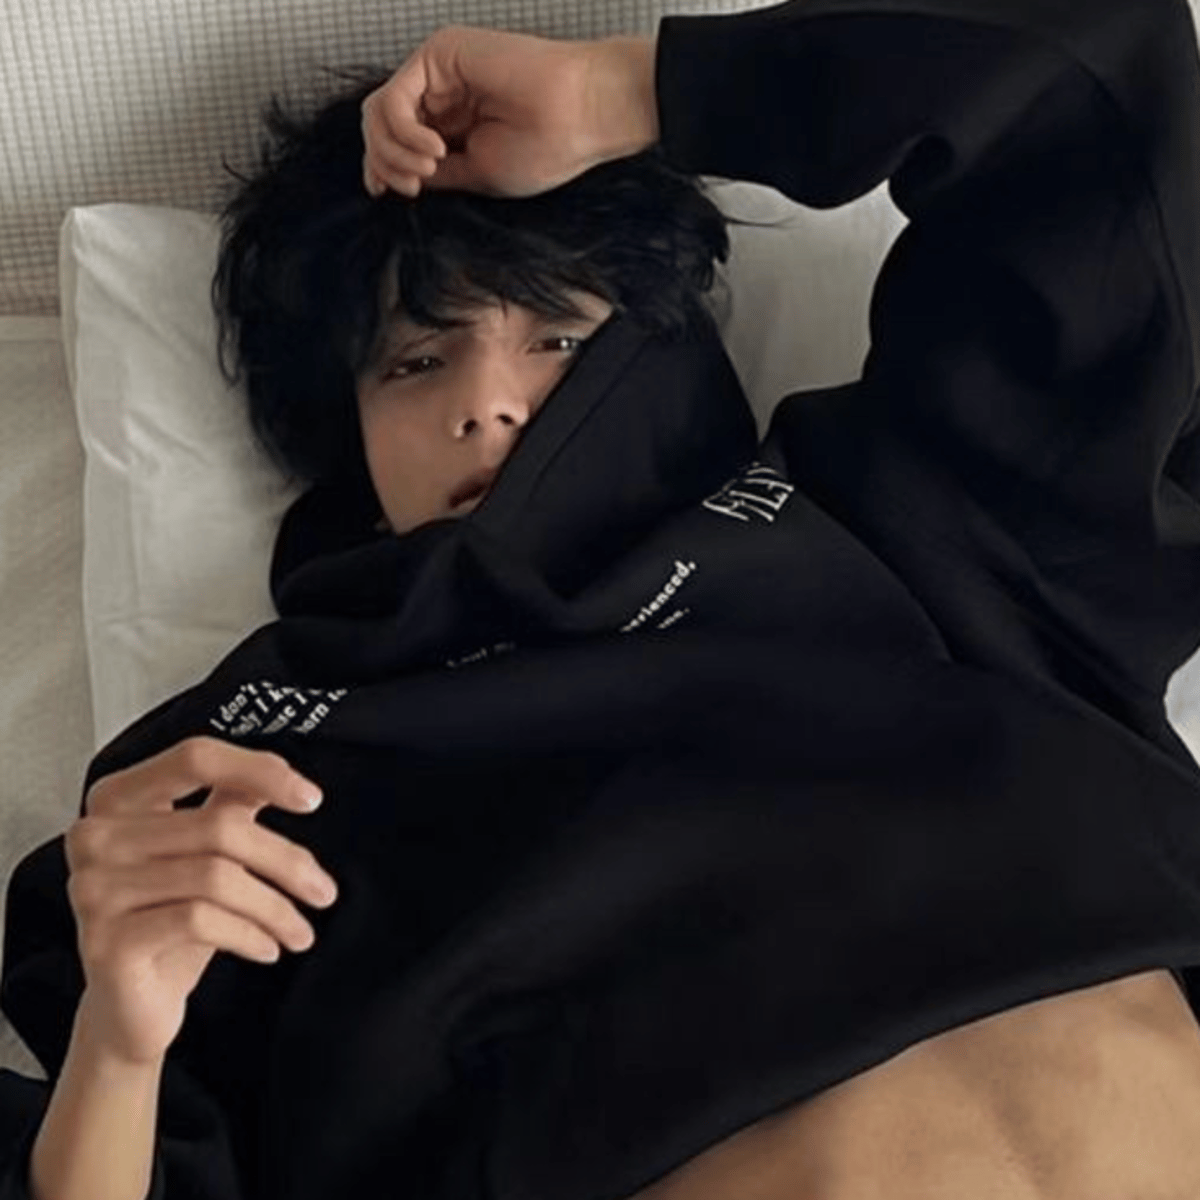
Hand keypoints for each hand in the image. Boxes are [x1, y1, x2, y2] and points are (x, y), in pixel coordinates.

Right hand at [64, 736, 338, 1066]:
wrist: (131, 1007)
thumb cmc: (169, 923)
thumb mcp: (205, 853)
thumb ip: (231, 803)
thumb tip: (283, 776)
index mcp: (117, 799)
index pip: (194, 758)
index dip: (258, 770)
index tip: (310, 797)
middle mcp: (95, 837)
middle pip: (218, 826)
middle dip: (286, 861)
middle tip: (323, 890)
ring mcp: (94, 890)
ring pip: (216, 877)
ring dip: (275, 907)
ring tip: (299, 930)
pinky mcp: (106, 941)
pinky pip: (200, 921)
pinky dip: (249, 934)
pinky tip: (267, 948)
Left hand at [361, 26, 659, 199]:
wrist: (580, 118)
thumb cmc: (546, 148)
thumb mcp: (475, 175)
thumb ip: (432, 174)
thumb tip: (391, 180)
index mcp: (451, 124)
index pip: (392, 142)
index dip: (380, 167)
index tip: (387, 194)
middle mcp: (440, 94)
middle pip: (377, 126)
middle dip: (384, 161)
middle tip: (413, 186)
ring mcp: (438, 73)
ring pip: (378, 111)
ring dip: (392, 149)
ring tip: (428, 168)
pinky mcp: (440, 54)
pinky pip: (395, 96)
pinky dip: (404, 130)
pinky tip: (435, 149)